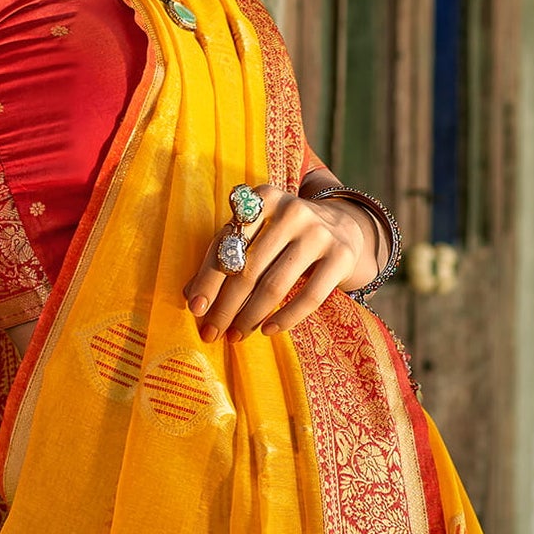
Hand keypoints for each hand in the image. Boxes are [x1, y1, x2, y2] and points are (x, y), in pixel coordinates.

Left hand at [182, 184, 380, 343]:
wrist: (342, 228)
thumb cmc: (283, 235)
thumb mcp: (254, 235)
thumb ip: (223, 257)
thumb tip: (191, 295)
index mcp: (262, 198)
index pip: (227, 245)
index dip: (208, 280)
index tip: (195, 309)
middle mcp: (292, 210)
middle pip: (248, 269)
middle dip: (226, 307)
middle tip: (212, 332)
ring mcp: (319, 232)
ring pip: (275, 285)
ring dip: (250, 317)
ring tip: (236, 336)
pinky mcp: (340, 256)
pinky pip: (309, 297)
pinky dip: (285, 318)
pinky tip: (268, 330)